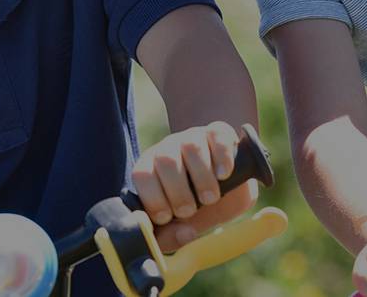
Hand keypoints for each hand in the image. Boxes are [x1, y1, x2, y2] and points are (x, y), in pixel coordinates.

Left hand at [131, 121, 256, 251]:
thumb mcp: (184, 224)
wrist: (225, 178)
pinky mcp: (217, 131)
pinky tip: (224, 175)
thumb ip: (173, 236)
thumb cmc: (197, 202)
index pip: (141, 175)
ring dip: (202, 177)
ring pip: (191, 146)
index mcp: (152, 169)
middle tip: (190, 210)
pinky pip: (217, 135)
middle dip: (178, 192)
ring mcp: (193, 136)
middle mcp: (170, 148)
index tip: (167, 217)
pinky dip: (222, 156)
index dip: (153, 198)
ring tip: (210, 197)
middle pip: (166, 160)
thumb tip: (184, 234)